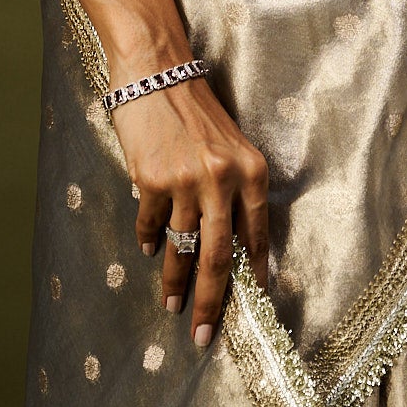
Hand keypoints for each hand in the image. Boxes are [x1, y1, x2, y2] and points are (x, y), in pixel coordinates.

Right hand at [112, 73, 268, 345]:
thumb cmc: (198, 110)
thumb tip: (235, 250)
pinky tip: (149, 250)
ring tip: (172, 306)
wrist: (158, 70)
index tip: (254, 307)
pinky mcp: (151, 180)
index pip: (257, 237)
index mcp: (252, 171)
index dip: (255, 276)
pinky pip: (151, 225)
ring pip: (182, 248)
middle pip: (221, 257)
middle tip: (205, 336)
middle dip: (213, 302)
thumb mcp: (231, 147)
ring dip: (175, 282)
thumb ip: (236, 192)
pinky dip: (150, 241)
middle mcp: (223, 179)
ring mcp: (186, 180)